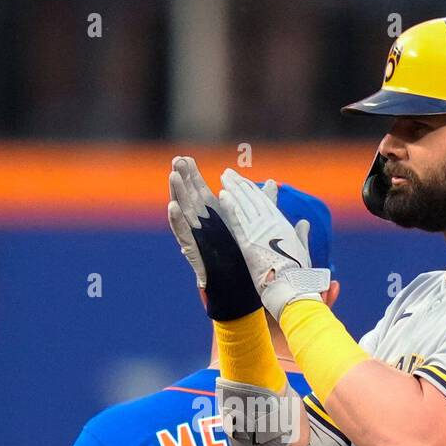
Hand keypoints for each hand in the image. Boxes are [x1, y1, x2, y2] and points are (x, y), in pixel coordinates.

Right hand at [167, 155, 267, 321]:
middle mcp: (204, 226)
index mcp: (216, 218)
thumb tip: (272, 183)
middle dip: (183, 179)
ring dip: (177, 194)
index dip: (193, 176)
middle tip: (176, 160)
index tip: (187, 158)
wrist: (245, 287)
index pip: (201, 192)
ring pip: (183, 212)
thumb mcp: (257, 223)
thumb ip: (262, 203)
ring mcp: (198, 238)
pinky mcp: (195, 252)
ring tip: (172, 176)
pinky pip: (184, 235)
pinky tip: (172, 206)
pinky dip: (177, 221)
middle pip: (189, 198)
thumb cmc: (248, 258)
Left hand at [217, 167, 330, 320]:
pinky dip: (230, 208)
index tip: (244, 181)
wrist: (295, 292)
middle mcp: (272, 227)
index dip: (254, 191)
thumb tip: (304, 222)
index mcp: (283, 228)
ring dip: (234, 191)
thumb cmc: (300, 277)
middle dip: (240, 186)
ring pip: (245, 207)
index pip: (266, 205)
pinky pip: (238, 223)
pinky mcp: (250, 245)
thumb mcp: (303, 252)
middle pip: (253, 201)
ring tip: (224, 178)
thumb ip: (301, 235)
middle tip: (228, 174)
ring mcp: (261, 234)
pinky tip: (222, 195)